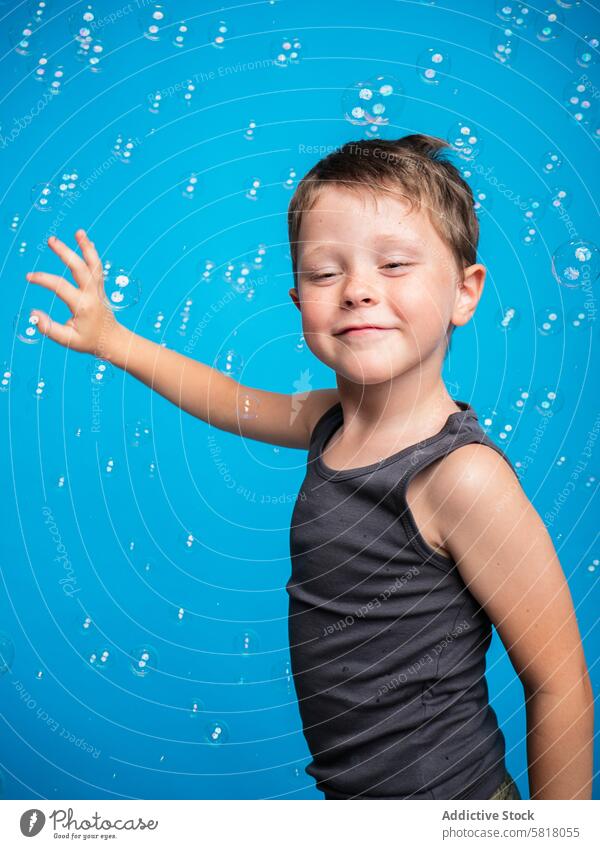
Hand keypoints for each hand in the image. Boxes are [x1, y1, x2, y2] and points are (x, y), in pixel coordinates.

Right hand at [26, 229, 120, 356]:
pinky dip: (92, 253)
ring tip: (78, 232)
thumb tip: (33, 314)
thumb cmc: (89, 340)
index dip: (43, 279)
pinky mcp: (100, 287)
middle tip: (51, 240)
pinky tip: (85, 240)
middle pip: (79, 268)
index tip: (29, 277)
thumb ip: (49, 329)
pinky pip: (97, 268)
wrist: (112, 341)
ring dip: (87, 247)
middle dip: (65, 253)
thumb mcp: (68, 341)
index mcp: (83, 306)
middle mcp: (92, 294)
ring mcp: (98, 289)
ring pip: (94, 264)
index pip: (60, 287)